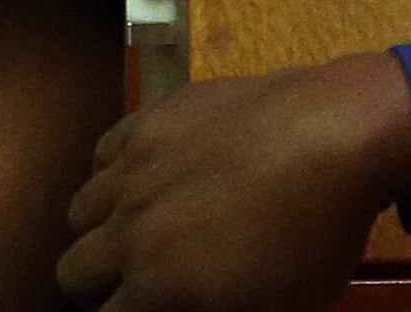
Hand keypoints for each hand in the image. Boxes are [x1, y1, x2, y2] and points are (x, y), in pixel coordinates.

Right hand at [58, 56, 409, 309]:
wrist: (337, 133)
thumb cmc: (318, 234)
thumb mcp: (283, 306)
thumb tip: (194, 302)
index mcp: (159, 284)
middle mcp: (130, 226)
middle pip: (73, 270)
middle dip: (97, 287)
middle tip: (133, 286)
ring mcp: (134, 165)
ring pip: (80, 209)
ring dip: (101, 230)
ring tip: (138, 228)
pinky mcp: (149, 117)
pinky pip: (103, 152)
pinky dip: (113, 173)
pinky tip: (149, 174)